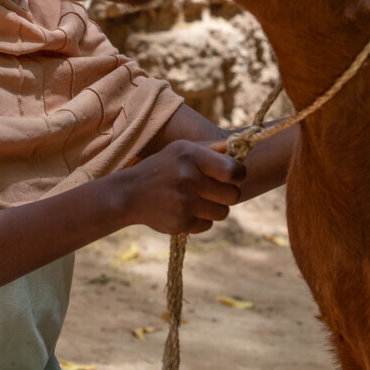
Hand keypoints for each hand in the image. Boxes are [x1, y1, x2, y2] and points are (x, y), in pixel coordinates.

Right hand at [119, 139, 245, 234]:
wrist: (130, 193)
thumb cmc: (163, 167)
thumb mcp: (182, 149)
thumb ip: (212, 148)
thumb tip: (240, 145)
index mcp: (192, 155)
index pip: (235, 171)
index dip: (239, 175)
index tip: (232, 177)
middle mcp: (189, 178)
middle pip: (233, 195)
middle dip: (228, 194)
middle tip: (215, 191)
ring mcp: (185, 202)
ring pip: (223, 212)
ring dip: (215, 208)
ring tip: (199, 200)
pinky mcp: (181, 222)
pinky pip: (208, 225)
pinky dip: (201, 220)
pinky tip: (186, 210)